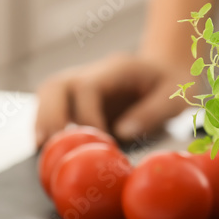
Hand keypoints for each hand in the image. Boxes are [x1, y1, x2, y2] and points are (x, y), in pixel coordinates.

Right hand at [34, 53, 193, 146]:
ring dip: (42, 120)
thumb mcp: (176, 96)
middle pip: (56, 85)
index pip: (89, 88)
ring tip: (43, 150)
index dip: (87, 116)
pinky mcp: (77, 99)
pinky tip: (49, 149)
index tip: (100, 141)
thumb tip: (122, 133)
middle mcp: (93, 73)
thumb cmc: (174, 83)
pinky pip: (52, 107)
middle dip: (49, 115)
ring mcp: (81, 84)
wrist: (166, 70)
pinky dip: (47, 125)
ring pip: (48, 93)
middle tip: (49, 145)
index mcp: (117, 69)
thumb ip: (152, 112)